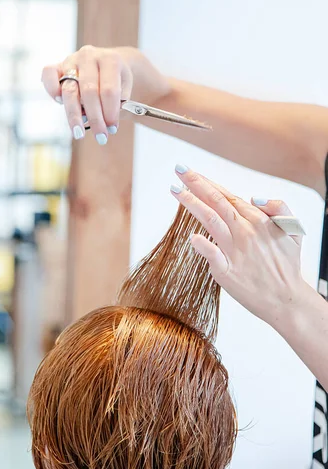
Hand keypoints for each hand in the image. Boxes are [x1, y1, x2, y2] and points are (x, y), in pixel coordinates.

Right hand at [41, 46, 169, 144]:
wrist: (109, 64)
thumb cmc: (118, 81)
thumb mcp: (126, 90)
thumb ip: (119, 104)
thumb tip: (106, 122)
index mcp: (111, 60)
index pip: (109, 90)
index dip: (110, 113)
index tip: (112, 130)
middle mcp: (89, 57)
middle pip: (89, 92)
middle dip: (95, 118)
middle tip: (100, 137)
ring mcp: (72, 60)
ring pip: (69, 89)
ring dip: (74, 116)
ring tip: (79, 134)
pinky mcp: (58, 65)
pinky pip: (48, 73)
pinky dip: (51, 89)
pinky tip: (59, 103)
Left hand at [170, 164, 305, 327]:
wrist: (286, 300)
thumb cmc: (287, 265)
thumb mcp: (293, 230)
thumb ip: (278, 208)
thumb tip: (253, 197)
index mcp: (258, 220)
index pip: (227, 196)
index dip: (207, 182)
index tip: (188, 172)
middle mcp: (245, 232)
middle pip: (216, 201)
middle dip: (196, 183)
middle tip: (179, 169)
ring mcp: (235, 251)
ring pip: (211, 220)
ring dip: (192, 203)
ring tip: (176, 190)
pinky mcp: (228, 271)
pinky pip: (213, 255)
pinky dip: (203, 245)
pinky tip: (192, 237)